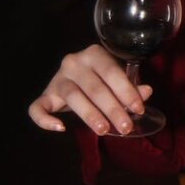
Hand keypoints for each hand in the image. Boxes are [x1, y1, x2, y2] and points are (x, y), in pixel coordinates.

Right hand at [28, 44, 152, 136]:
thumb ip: (131, 86)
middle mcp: (73, 62)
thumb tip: (147, 92)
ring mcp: (57, 78)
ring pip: (72, 96)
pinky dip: (45, 120)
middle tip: (125, 128)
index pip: (111, 72)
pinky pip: (37, 107)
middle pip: (94, 87)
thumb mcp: (116, 79)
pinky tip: (60, 128)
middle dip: (112, 109)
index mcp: (94, 54)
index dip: (126, 91)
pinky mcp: (45, 95)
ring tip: (104, 130)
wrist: (75, 75)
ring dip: (90, 114)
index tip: (139, 110)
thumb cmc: (101, 77)